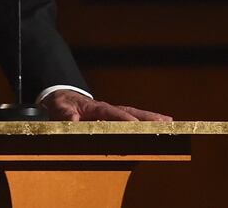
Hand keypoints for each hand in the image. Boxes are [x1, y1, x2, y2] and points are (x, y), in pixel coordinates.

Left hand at [41, 89, 171, 121]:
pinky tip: (157, 128)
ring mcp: (111, 113)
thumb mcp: (58, 107)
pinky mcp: (112, 119)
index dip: (123, 119)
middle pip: (130, 111)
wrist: (61, 99)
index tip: (135, 125)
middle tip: (165, 121)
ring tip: (169, 123)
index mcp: (94, 107)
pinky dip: (144, 123)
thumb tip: (74, 120)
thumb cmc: (61, 104)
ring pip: (133, 115)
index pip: (111, 113)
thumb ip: (65, 114)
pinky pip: (130, 120)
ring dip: (150, 119)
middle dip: (147, 117)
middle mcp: (107, 109)